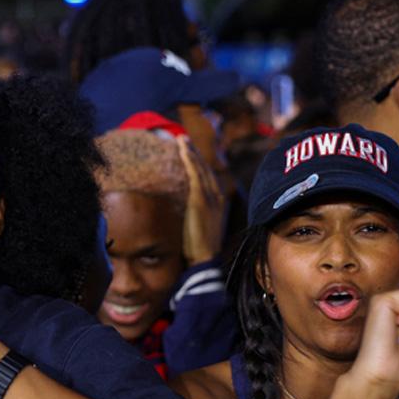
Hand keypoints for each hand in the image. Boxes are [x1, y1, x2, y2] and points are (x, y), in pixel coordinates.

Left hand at [177, 136, 224, 265]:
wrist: (205, 258)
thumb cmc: (200, 248)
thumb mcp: (200, 228)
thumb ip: (195, 218)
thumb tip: (185, 215)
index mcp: (217, 201)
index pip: (207, 177)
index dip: (198, 163)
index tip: (189, 152)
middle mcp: (216, 195)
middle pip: (204, 168)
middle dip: (194, 152)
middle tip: (183, 139)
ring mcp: (209, 196)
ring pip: (199, 167)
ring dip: (190, 151)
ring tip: (180, 139)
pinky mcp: (200, 199)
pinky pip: (194, 173)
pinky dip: (189, 159)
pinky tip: (182, 149)